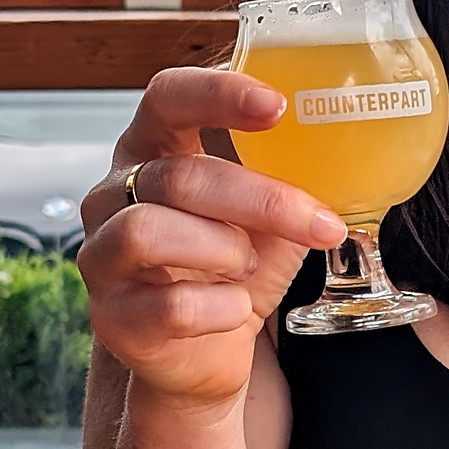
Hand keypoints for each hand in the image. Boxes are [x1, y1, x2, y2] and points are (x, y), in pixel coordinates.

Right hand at [77, 68, 345, 408]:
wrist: (208, 354)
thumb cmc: (235, 268)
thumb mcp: (267, 213)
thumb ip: (287, 175)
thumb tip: (346, 144)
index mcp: (150, 150)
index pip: (166, 97)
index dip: (218, 94)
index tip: (277, 106)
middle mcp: (111, 195)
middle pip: (178, 175)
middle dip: (261, 200)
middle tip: (320, 224)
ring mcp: (101, 256)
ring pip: (149, 232)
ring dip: (225, 250)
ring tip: (248, 266)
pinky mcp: (111, 317)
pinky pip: (169, 305)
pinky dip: (222, 307)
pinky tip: (236, 308)